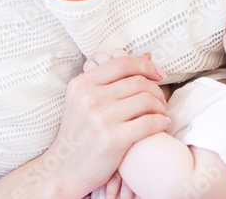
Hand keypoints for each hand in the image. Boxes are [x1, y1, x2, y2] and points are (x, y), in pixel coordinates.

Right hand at [44, 49, 168, 196]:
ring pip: (146, 100)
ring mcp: (100, 119)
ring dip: (161, 106)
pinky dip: (161, 122)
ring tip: (162, 113)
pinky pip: (149, 122)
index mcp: (82, 84)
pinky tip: (162, 125)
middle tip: (161, 100)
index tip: (159, 74)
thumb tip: (147, 56)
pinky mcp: (112, 139)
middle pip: (138, 82)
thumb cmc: (80, 132)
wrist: (63, 169)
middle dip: (156, 90)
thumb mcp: (85, 99)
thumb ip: (113, 77)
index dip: (146, 66)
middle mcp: (90, 98)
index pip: (122, 63)